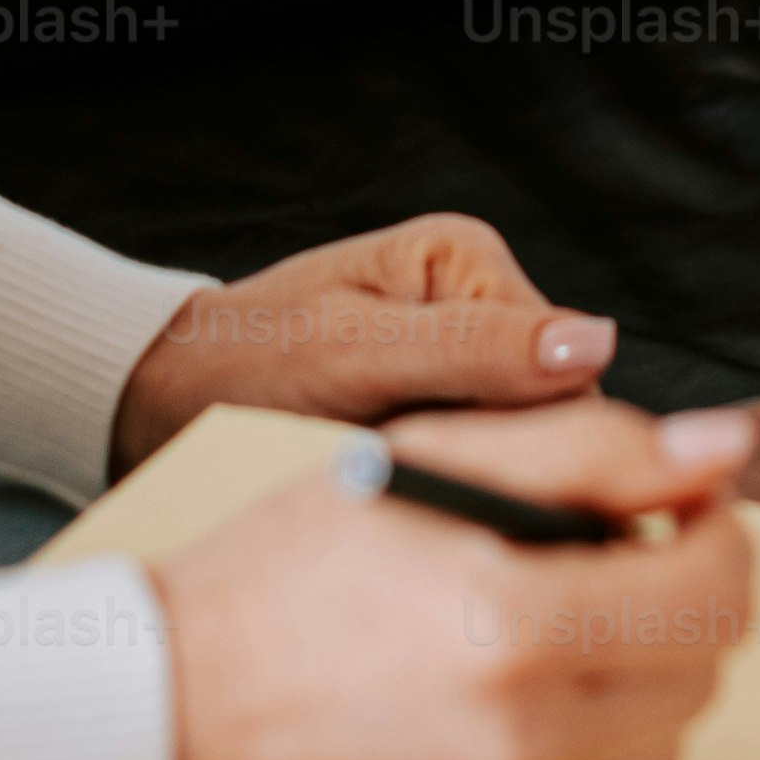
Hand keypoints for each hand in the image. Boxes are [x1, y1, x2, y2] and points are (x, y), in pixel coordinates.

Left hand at [110, 213, 617, 475]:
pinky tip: (403, 498)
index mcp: (470, 262)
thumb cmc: (243, 364)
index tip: (466, 480)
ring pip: (523, 455)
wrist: (163, 404)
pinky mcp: (442, 417)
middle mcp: (482, 306)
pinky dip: (449, 494)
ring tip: (402, 489)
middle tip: (418, 487)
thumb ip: (473, 347)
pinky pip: (482, 471)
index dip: (534, 443)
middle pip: (553, 418)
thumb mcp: (353, 353)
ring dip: (474, 485)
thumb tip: (595, 344)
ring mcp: (464, 368)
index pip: (568, 372)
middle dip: (500, 464)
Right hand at [151, 398, 756, 759]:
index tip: (677, 512)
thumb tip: (721, 451)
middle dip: (669, 602)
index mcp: (511, 620)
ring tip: (533, 637)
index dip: (713, 533)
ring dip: (631, 680)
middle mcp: (523, 740)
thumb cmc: (283, 576)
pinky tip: (504, 708)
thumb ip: (590, 447)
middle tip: (587, 567)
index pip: (716, 589)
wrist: (162, 718)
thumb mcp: (427, 463)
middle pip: (703, 669)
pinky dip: (583, 752)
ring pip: (664, 742)